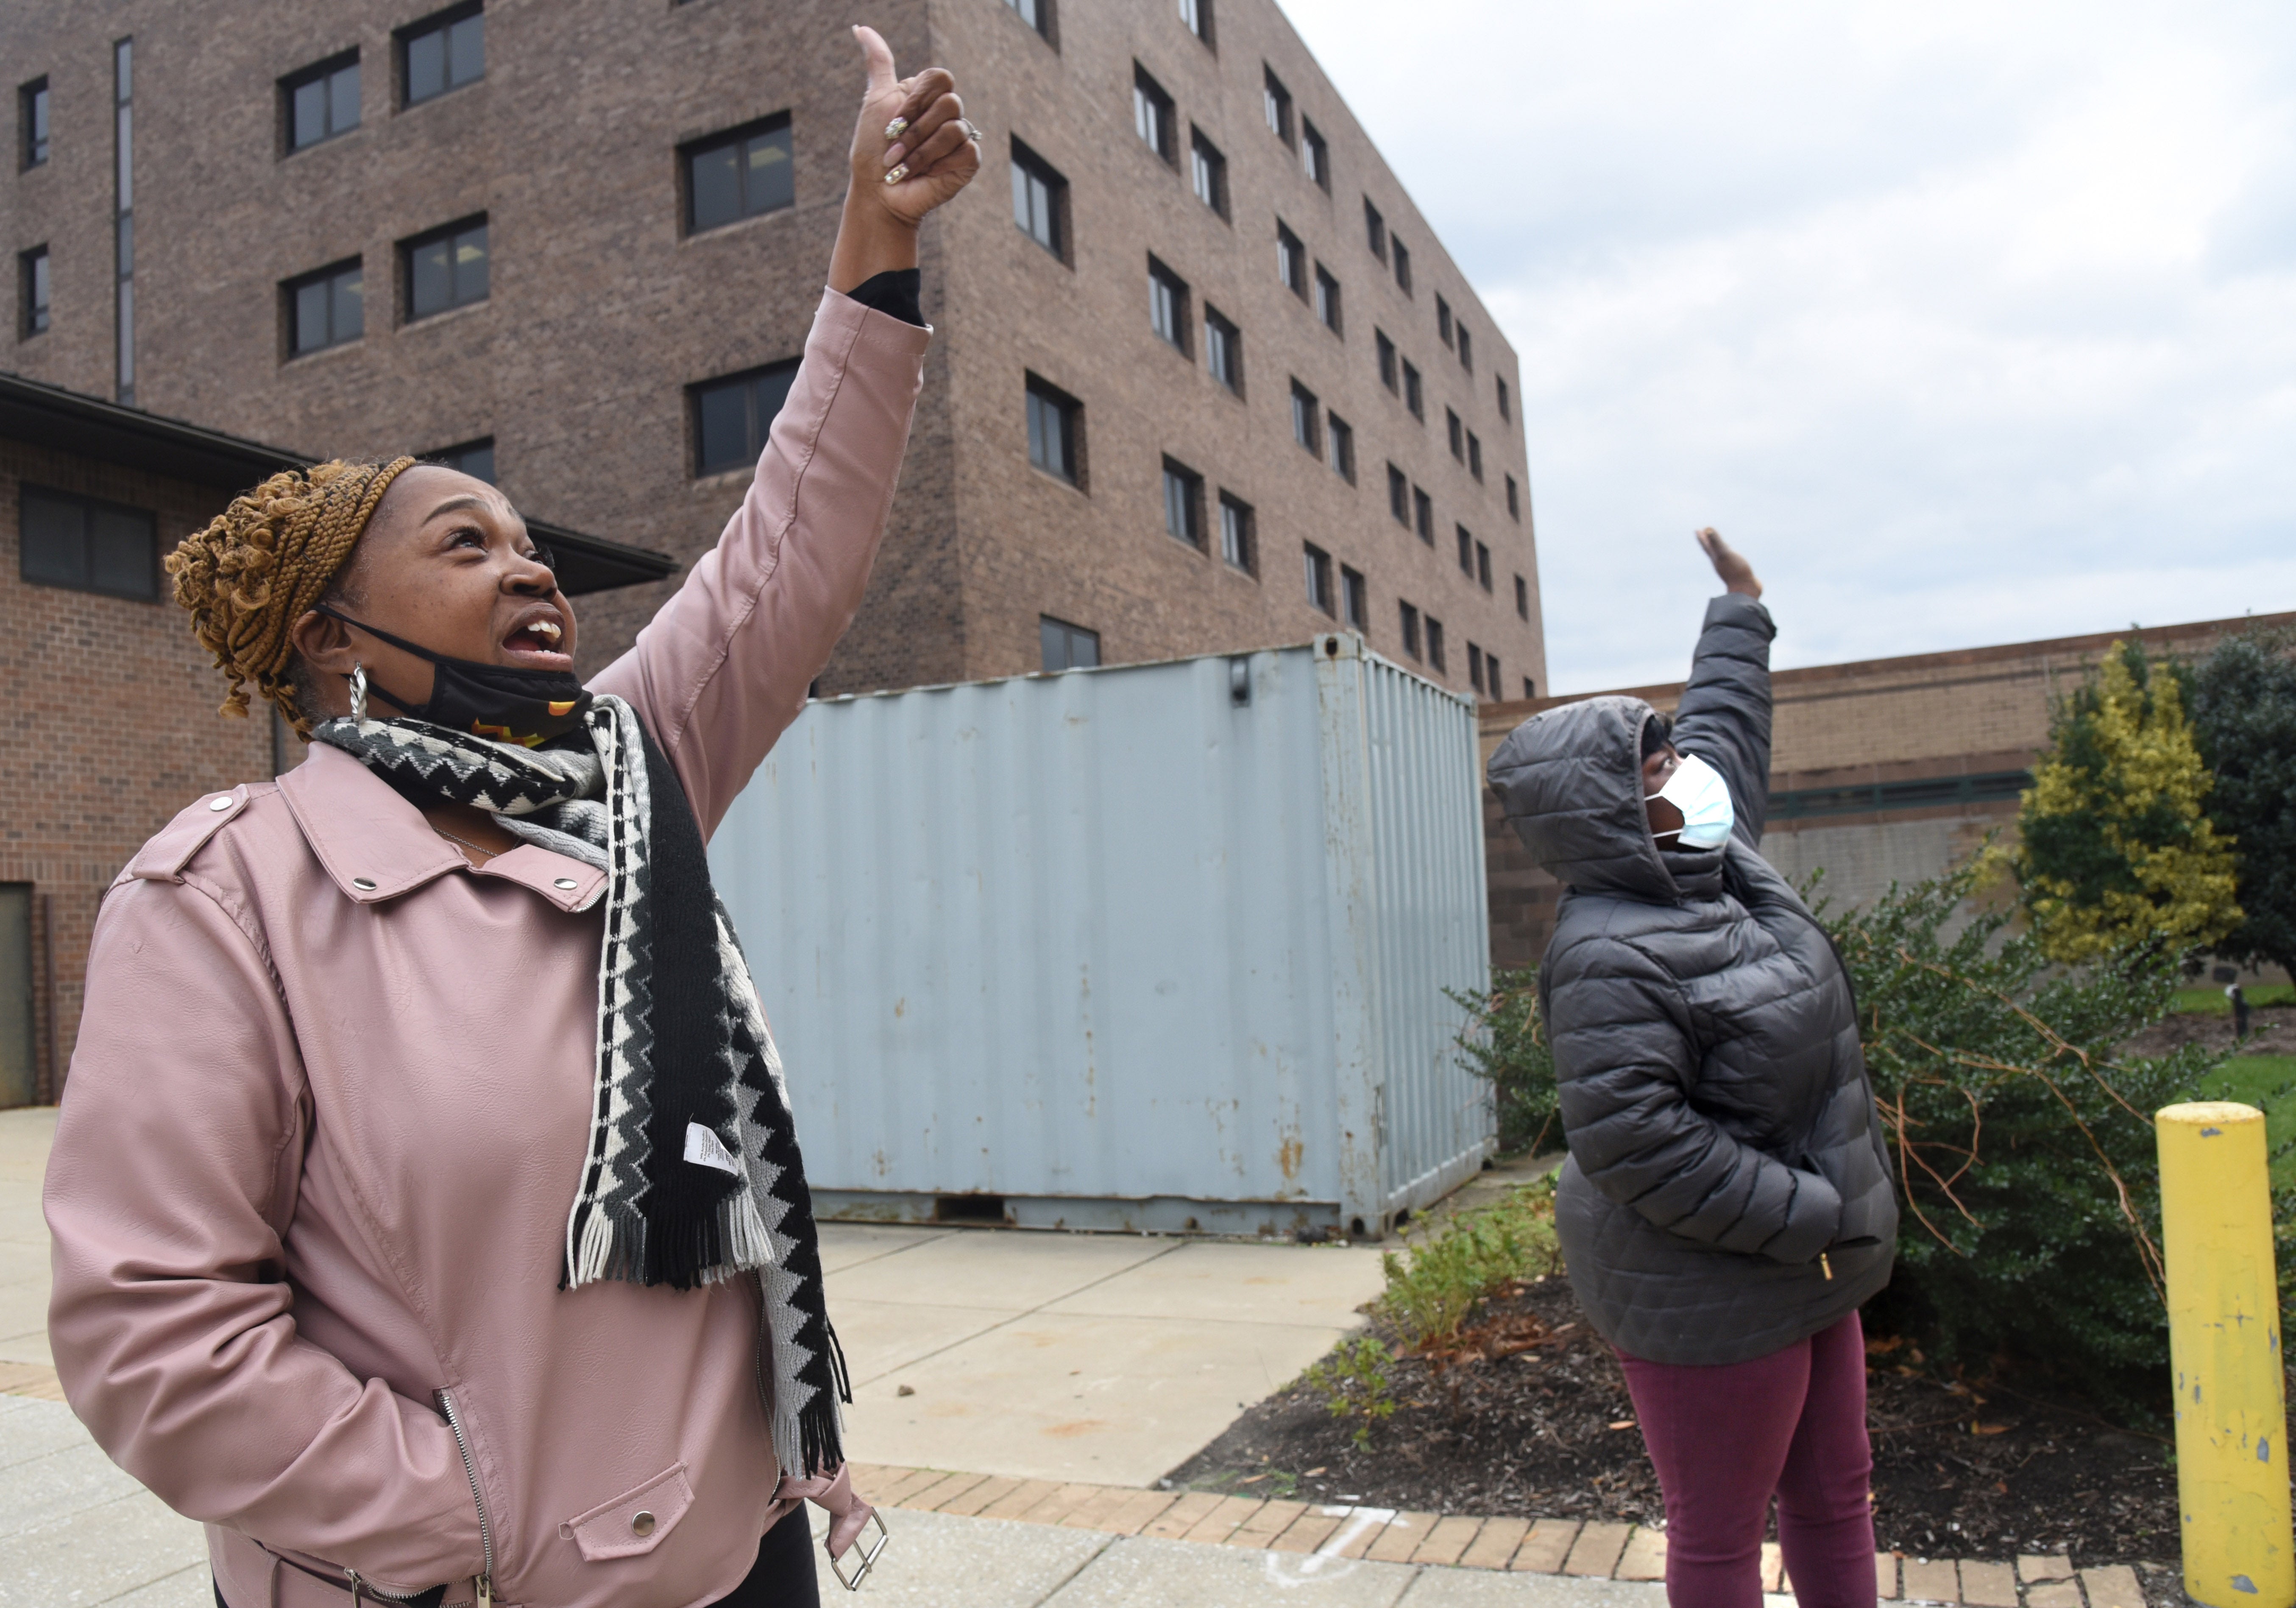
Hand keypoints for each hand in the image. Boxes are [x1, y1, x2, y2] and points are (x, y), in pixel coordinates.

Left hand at [850, 26, 979, 228]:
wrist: (877, 192)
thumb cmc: (873, 151)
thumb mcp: (875, 100)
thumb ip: (878, 63)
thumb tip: (860, 27)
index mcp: (928, 96)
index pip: (940, 78)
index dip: (916, 101)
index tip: (893, 123)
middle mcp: (947, 114)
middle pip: (949, 102)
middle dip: (914, 130)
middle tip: (894, 149)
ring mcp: (961, 137)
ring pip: (954, 128)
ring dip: (921, 151)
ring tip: (903, 167)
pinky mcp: (969, 160)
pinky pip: (964, 150)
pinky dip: (938, 164)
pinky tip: (926, 175)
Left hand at [1695, 527, 1761, 598]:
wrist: (1746, 589)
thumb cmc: (1735, 571)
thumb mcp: (1724, 553)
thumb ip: (1716, 542)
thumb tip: (1706, 529)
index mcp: (1716, 558)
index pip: (1706, 546)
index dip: (1702, 538)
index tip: (1697, 530)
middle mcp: (1720, 563)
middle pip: (1712, 551)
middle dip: (1709, 542)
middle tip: (1705, 534)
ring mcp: (1729, 568)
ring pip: (1723, 557)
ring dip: (1722, 550)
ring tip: (1722, 544)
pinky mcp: (1739, 572)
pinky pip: (1734, 562)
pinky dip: (1733, 557)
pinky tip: (1736, 557)